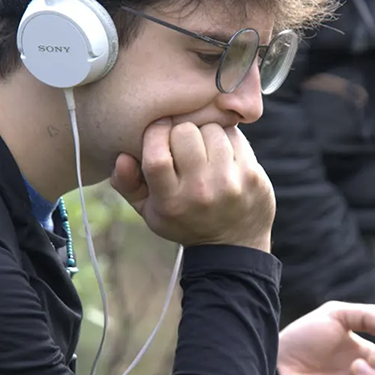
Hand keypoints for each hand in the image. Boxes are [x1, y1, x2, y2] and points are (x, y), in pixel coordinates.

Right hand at [110, 120, 274, 250]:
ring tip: (205, 149)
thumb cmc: (185, 221)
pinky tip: (224, 154)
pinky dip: (228, 139)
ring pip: (212, 129)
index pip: (156, 155)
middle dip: (182, 131)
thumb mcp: (150, 211)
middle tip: (185, 143)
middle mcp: (200, 192)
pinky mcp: (253, 176)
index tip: (160, 129)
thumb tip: (121, 157)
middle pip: (185, 133)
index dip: (155, 133)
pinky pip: (236, 136)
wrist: (233, 246)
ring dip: (206, 133)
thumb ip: (128, 184)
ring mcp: (230, 183)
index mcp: (170, 202)